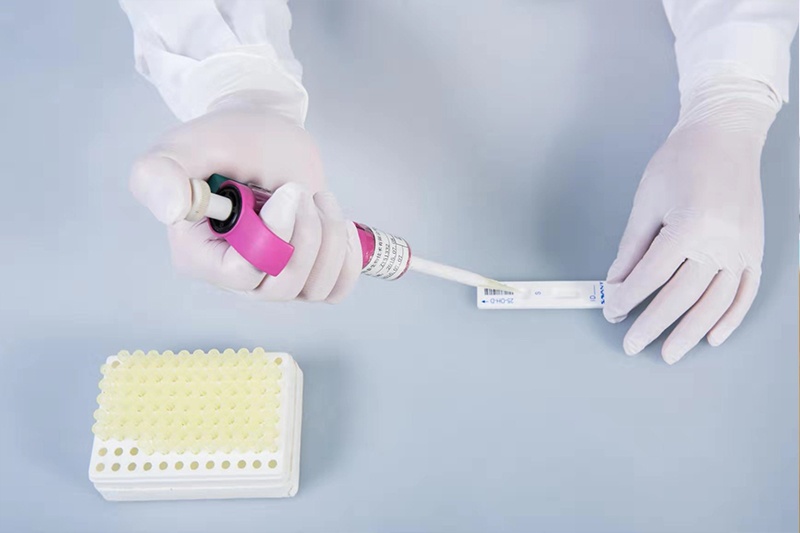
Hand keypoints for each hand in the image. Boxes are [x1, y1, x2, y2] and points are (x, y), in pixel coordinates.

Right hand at [129, 91, 361, 301]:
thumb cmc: (227, 140)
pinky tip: (337, 224)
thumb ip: (161, 173)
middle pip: (282, 286)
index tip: (288, 192)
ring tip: (316, 198)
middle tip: (301, 190)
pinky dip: (347, 258)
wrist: (265, 136)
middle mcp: (234, 276)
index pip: (243, 274)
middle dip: (306, 233)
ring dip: (329, 236)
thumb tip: (171, 208)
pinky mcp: (304, 274)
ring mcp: (271, 279)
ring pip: (314, 288)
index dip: (275, 237)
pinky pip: (334, 290)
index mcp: (198, 254)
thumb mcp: (188, 145)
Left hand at [604, 73, 779, 363]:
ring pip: (716, 302)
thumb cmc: (682, 161)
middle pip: (683, 295)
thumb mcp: (646, 202)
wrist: (725, 136)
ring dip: (691, 332)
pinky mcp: (755, 249)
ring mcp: (743, 247)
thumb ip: (632, 248)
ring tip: (670, 352)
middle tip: (633, 343)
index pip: (652, 275)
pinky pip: (745, 292)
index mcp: (691, 225)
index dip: (628, 298)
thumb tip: (617, 284)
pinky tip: (712, 336)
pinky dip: (730, 318)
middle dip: (654, 324)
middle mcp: (722, 241)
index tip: (612, 311)